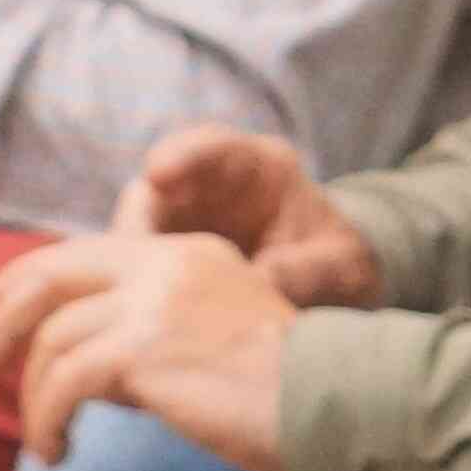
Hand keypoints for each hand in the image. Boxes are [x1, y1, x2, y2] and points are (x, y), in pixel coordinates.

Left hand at [0, 229, 298, 470]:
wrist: (332, 405)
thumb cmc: (286, 392)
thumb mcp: (217, 339)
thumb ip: (153, 335)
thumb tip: (85, 370)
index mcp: (184, 253)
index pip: (83, 251)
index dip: (27, 274)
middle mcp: (164, 264)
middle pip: (50, 276)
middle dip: (4, 321)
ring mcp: (152, 302)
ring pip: (51, 338)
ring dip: (34, 396)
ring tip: (44, 441)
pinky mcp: (143, 349)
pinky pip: (64, 383)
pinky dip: (47, 421)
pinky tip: (57, 453)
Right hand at [120, 127, 380, 308]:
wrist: (336, 284)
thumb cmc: (343, 263)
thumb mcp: (341, 267)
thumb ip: (308, 271)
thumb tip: (263, 282)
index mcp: (261, 170)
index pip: (213, 148)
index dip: (181, 156)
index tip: (157, 173)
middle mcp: (212, 189)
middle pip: (157, 192)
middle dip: (140, 226)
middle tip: (127, 262)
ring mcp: (186, 223)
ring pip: (137, 235)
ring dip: (127, 268)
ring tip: (127, 302)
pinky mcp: (171, 259)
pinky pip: (139, 272)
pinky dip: (134, 294)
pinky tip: (136, 322)